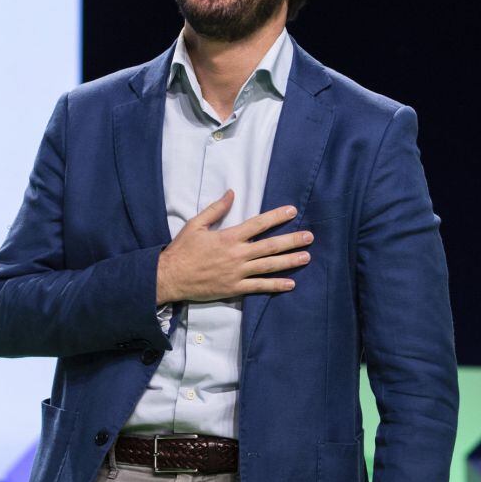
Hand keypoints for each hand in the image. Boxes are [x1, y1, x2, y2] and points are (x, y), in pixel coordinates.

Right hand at [155, 190, 312, 303]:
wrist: (170, 277)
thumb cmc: (182, 250)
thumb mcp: (195, 224)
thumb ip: (215, 209)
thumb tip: (232, 193)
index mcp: (229, 237)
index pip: (258, 224)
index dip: (277, 216)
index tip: (292, 211)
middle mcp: (237, 254)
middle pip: (270, 246)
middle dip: (292, 240)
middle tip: (310, 237)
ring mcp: (237, 273)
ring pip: (269, 266)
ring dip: (290, 261)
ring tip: (306, 257)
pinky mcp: (234, 288)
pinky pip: (259, 287)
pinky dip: (276, 285)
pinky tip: (291, 283)